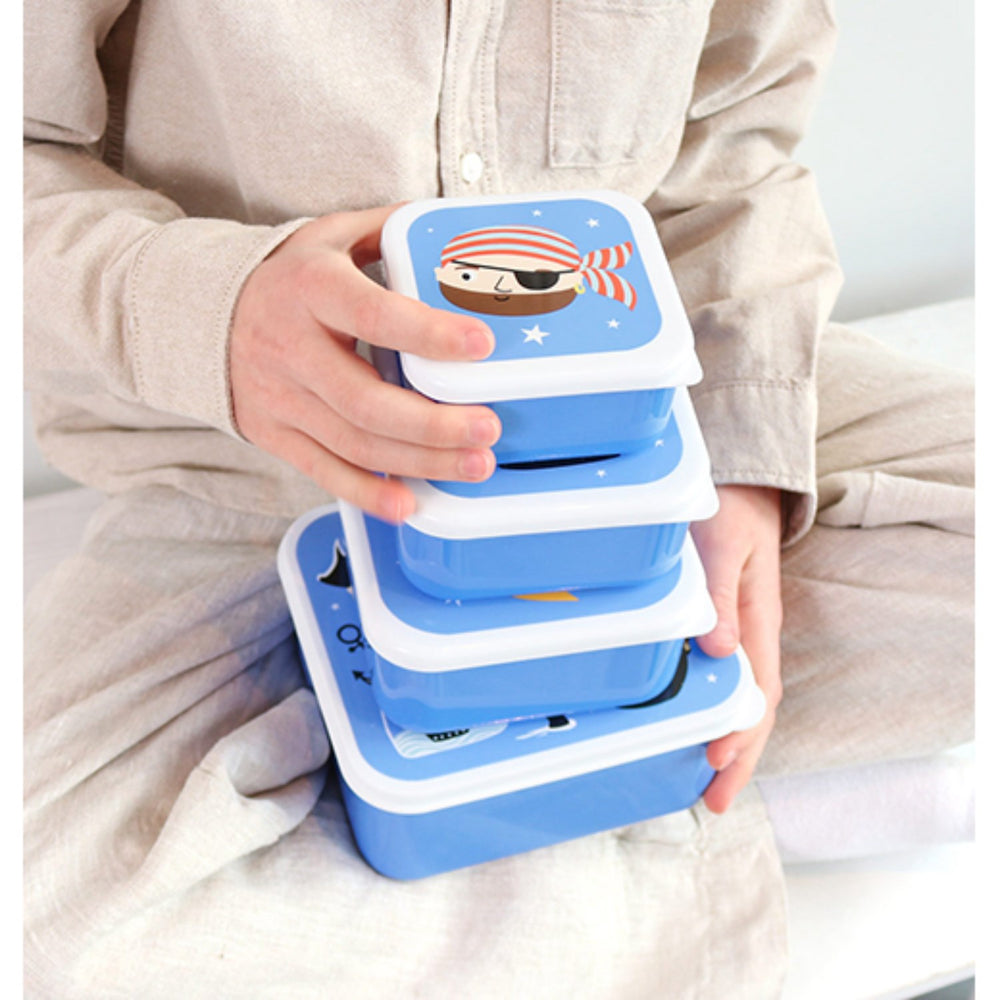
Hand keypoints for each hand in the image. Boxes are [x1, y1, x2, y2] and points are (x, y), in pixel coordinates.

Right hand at [230, 205, 501, 521]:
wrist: (202, 314)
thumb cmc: (289, 278)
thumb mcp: (331, 237)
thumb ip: (390, 232)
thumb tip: (460, 230)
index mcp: (311, 288)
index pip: (374, 315)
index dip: (428, 335)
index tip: (480, 346)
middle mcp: (291, 347)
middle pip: (366, 400)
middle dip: (433, 423)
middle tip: (487, 428)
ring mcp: (280, 398)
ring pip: (354, 443)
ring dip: (419, 461)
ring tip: (473, 464)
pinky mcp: (273, 434)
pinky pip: (324, 471)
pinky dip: (368, 493)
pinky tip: (409, 503)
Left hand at [690, 485, 783, 813]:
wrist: (742, 484)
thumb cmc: (731, 510)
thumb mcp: (723, 547)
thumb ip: (720, 596)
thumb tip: (719, 651)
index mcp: (758, 622)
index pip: (758, 693)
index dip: (739, 733)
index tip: (716, 763)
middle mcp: (753, 634)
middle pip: (755, 710)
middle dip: (738, 757)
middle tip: (715, 800)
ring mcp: (741, 632)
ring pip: (743, 699)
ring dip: (730, 739)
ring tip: (709, 780)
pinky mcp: (725, 624)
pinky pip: (729, 678)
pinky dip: (719, 709)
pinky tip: (701, 724)